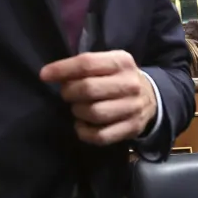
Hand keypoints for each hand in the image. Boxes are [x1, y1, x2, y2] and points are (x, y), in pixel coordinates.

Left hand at [40, 51, 156, 145]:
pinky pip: (101, 136)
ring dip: (77, 111)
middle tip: (67, 94)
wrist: (152, 97)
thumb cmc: (118, 78)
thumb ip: (84, 67)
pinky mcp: (132, 128)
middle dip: (69, 92)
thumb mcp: (107, 63)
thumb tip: (51, 75)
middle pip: (89, 89)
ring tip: (77, 108)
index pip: (87, 63)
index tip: (45, 75)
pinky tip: (81, 125)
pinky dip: (84, 132)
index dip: (62, 69)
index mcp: (122, 61)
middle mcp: (130, 83)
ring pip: (94, 113)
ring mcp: (133, 107)